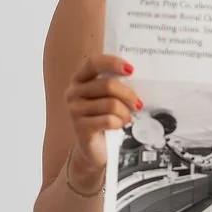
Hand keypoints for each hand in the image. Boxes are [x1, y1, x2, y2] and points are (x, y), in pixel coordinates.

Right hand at [64, 53, 140, 179]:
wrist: (96, 149)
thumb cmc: (105, 118)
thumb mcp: (109, 98)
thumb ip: (116, 85)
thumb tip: (138, 78)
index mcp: (79, 79)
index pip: (93, 62)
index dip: (112, 63)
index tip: (131, 69)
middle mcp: (73, 92)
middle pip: (108, 85)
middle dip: (128, 94)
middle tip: (138, 104)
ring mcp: (74, 110)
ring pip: (111, 104)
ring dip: (125, 112)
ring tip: (127, 118)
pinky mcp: (80, 127)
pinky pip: (108, 120)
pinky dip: (119, 122)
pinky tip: (119, 125)